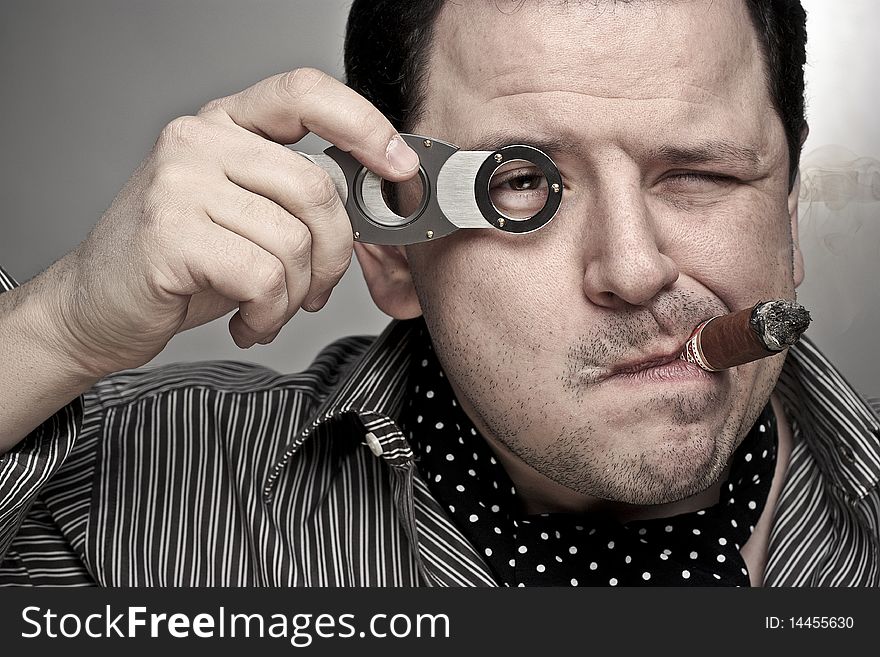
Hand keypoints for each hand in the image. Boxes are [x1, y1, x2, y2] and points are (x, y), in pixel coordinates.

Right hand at [48, 68, 419, 376]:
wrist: (97, 305)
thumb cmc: (182, 263)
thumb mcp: (246, 215)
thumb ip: (298, 197)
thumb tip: (376, 206)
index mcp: (226, 124)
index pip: (305, 92)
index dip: (364, 124)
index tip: (398, 166)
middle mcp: (199, 139)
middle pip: (316, 188)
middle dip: (334, 255)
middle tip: (316, 289)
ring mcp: (179, 181)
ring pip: (293, 241)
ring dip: (297, 294)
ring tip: (269, 308)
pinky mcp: (170, 231)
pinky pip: (265, 277)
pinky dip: (270, 314)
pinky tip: (247, 321)